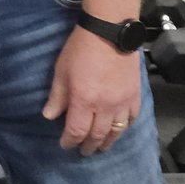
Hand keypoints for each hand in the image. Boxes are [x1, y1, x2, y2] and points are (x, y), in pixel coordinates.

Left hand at [42, 26, 140, 154]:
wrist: (110, 32)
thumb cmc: (81, 49)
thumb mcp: (61, 70)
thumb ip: (57, 96)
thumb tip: (49, 116)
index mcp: (84, 101)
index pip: (76, 131)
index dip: (70, 141)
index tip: (65, 145)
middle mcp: (105, 107)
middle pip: (97, 135)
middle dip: (88, 146)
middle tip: (83, 151)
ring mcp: (122, 103)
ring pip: (116, 132)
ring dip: (107, 142)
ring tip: (101, 147)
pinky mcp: (135, 96)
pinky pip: (131, 119)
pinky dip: (124, 128)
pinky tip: (119, 130)